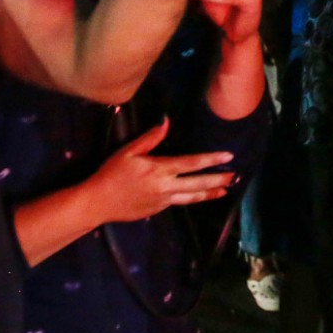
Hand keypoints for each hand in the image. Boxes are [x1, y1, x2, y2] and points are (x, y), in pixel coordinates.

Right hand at [82, 119, 235, 224]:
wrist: (98, 202)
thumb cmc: (111, 173)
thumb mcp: (128, 152)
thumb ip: (150, 138)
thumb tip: (165, 121)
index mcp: (160, 169)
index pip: (192, 163)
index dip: (211, 160)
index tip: (228, 157)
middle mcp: (165, 187)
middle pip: (198, 183)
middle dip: (218, 179)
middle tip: (234, 176)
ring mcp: (162, 201)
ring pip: (191, 198)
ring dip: (209, 193)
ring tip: (224, 191)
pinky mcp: (157, 211)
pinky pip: (178, 203)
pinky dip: (191, 199)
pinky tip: (198, 196)